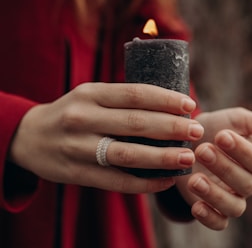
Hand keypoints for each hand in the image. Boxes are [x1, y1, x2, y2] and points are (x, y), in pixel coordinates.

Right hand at [8, 83, 203, 193]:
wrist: (30, 137)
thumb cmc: (72, 112)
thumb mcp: (91, 95)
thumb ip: (122, 100)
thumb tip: (169, 106)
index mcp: (90, 93)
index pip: (134, 94)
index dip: (165, 99)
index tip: (189, 105)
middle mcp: (83, 118)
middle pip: (135, 123)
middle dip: (171, 127)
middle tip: (196, 130)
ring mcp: (78, 147)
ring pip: (128, 154)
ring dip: (162, 157)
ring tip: (188, 157)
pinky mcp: (77, 173)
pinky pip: (116, 181)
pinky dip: (145, 183)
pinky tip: (166, 180)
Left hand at [175, 107, 251, 229]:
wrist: (187, 138)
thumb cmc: (216, 127)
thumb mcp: (238, 120)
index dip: (242, 151)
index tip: (221, 135)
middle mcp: (248, 182)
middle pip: (246, 184)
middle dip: (224, 167)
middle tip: (203, 150)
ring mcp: (231, 197)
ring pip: (235, 207)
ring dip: (215, 194)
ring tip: (195, 179)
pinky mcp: (213, 209)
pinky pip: (219, 223)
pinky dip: (209, 218)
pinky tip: (197, 207)